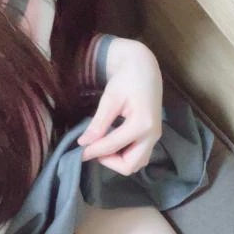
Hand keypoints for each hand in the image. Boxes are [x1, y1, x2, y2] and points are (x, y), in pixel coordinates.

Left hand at [77, 38, 162, 174]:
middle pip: (130, 165)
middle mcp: (152, 135)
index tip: (78, 152)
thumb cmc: (127, 79)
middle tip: (94, 149)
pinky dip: (125, 156)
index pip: (113, 146)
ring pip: (137, 164)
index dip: (93, 151)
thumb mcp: (110, 98)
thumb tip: (84, 143)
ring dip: (118, 161)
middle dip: (109, 162)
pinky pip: (139, 156)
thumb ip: (99, 123)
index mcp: (142, 124)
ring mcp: (155, 137)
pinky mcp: (153, 136)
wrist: (145, 68)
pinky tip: (112, 142)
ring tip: (103, 145)